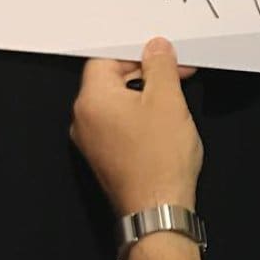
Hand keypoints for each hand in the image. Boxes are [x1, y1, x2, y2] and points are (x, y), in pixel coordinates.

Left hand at [70, 38, 201, 214]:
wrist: (158, 211)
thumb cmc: (159, 163)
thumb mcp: (168, 99)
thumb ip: (160, 66)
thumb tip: (155, 49)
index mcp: (92, 100)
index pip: (106, 59)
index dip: (136, 53)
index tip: (161, 56)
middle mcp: (84, 120)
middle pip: (110, 80)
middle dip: (145, 73)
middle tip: (175, 76)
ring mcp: (92, 141)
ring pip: (117, 103)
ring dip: (144, 95)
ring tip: (173, 102)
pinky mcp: (104, 157)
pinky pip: (119, 124)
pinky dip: (139, 117)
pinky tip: (163, 123)